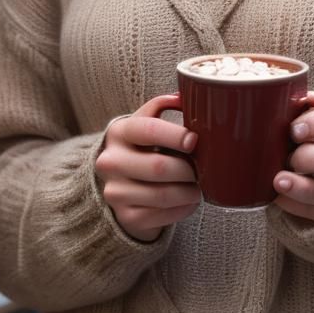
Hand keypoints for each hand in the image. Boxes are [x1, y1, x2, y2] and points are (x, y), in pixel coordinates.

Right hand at [95, 94, 200, 241]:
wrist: (121, 182)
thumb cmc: (143, 147)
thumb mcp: (146, 121)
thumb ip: (162, 106)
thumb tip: (184, 95)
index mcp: (119, 132)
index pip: (149, 130)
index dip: (176, 135)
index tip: (194, 140)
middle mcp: (110, 161)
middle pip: (159, 166)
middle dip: (189, 169)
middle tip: (203, 168)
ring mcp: (115, 192)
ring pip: (163, 194)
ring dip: (190, 191)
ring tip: (200, 185)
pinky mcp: (125, 217)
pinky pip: (162, 215)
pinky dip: (183, 208)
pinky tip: (189, 200)